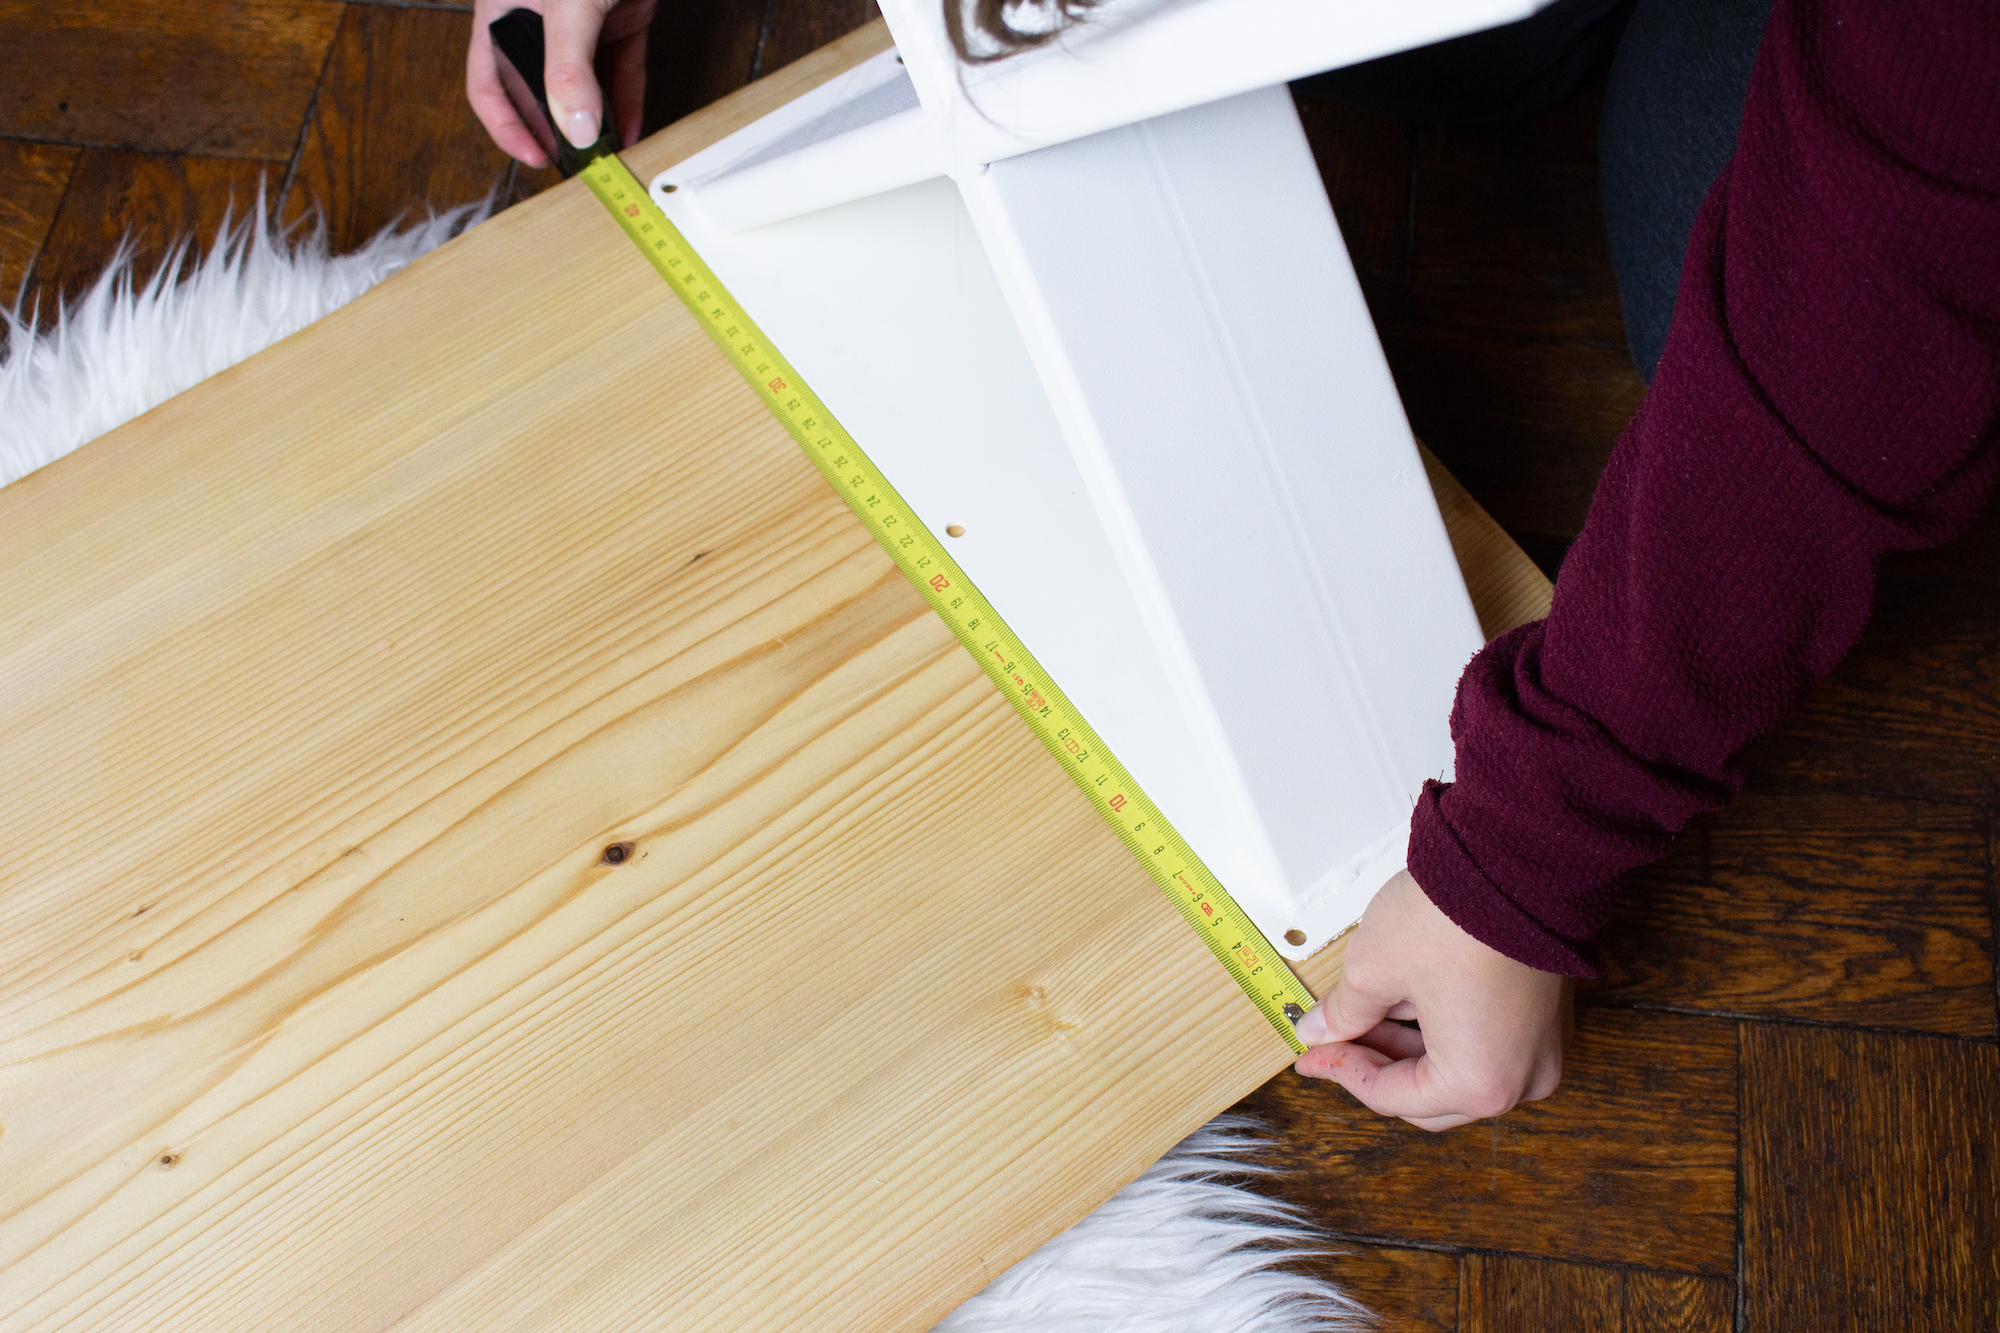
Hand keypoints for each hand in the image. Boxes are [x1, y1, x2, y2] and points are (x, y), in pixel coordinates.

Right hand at [467, 0, 658, 166]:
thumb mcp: (568, 8)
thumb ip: (569, 68)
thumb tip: (576, 128)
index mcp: (504, 12)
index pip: (489, 83)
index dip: (507, 126)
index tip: (535, 156)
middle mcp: (539, 21)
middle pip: (539, 91)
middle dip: (557, 129)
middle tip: (575, 161)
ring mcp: (583, 24)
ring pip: (586, 87)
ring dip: (598, 122)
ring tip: (606, 154)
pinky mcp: (621, 22)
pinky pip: (623, 71)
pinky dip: (628, 101)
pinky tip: (630, 131)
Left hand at [1293, 869, 1570, 1130]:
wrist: (1516, 857)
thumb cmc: (1458, 917)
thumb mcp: (1373, 968)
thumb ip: (1343, 1011)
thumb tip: (1322, 1027)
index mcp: (1480, 1083)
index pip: (1392, 1098)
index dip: (1342, 1071)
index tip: (1313, 1054)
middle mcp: (1523, 1076)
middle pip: (1431, 1092)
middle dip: (1377, 1063)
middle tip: (1334, 1039)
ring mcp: (1542, 1042)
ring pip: (1460, 1063)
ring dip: (1407, 1042)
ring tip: (1364, 1008)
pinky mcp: (1547, 1009)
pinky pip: (1487, 1035)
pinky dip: (1443, 1025)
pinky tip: (1404, 997)